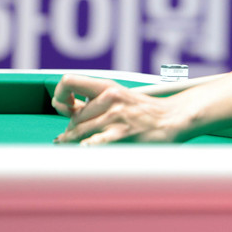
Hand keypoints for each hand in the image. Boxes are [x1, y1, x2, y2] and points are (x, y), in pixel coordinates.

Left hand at [52, 74, 185, 144]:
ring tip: (69, 145)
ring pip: (80, 130)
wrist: (172, 117)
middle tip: (69, 137)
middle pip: (74, 116)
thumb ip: (96, 101)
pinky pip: (96, 141)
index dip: (60, 96)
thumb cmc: (144, 110)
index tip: (65, 108)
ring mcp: (116, 115)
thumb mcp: (120, 96)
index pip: (68, 82)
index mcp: (107, 86)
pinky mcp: (122, 132)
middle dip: (70, 129)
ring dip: (72, 140)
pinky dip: (87, 146)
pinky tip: (84, 148)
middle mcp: (110, 97)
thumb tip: (69, 110)